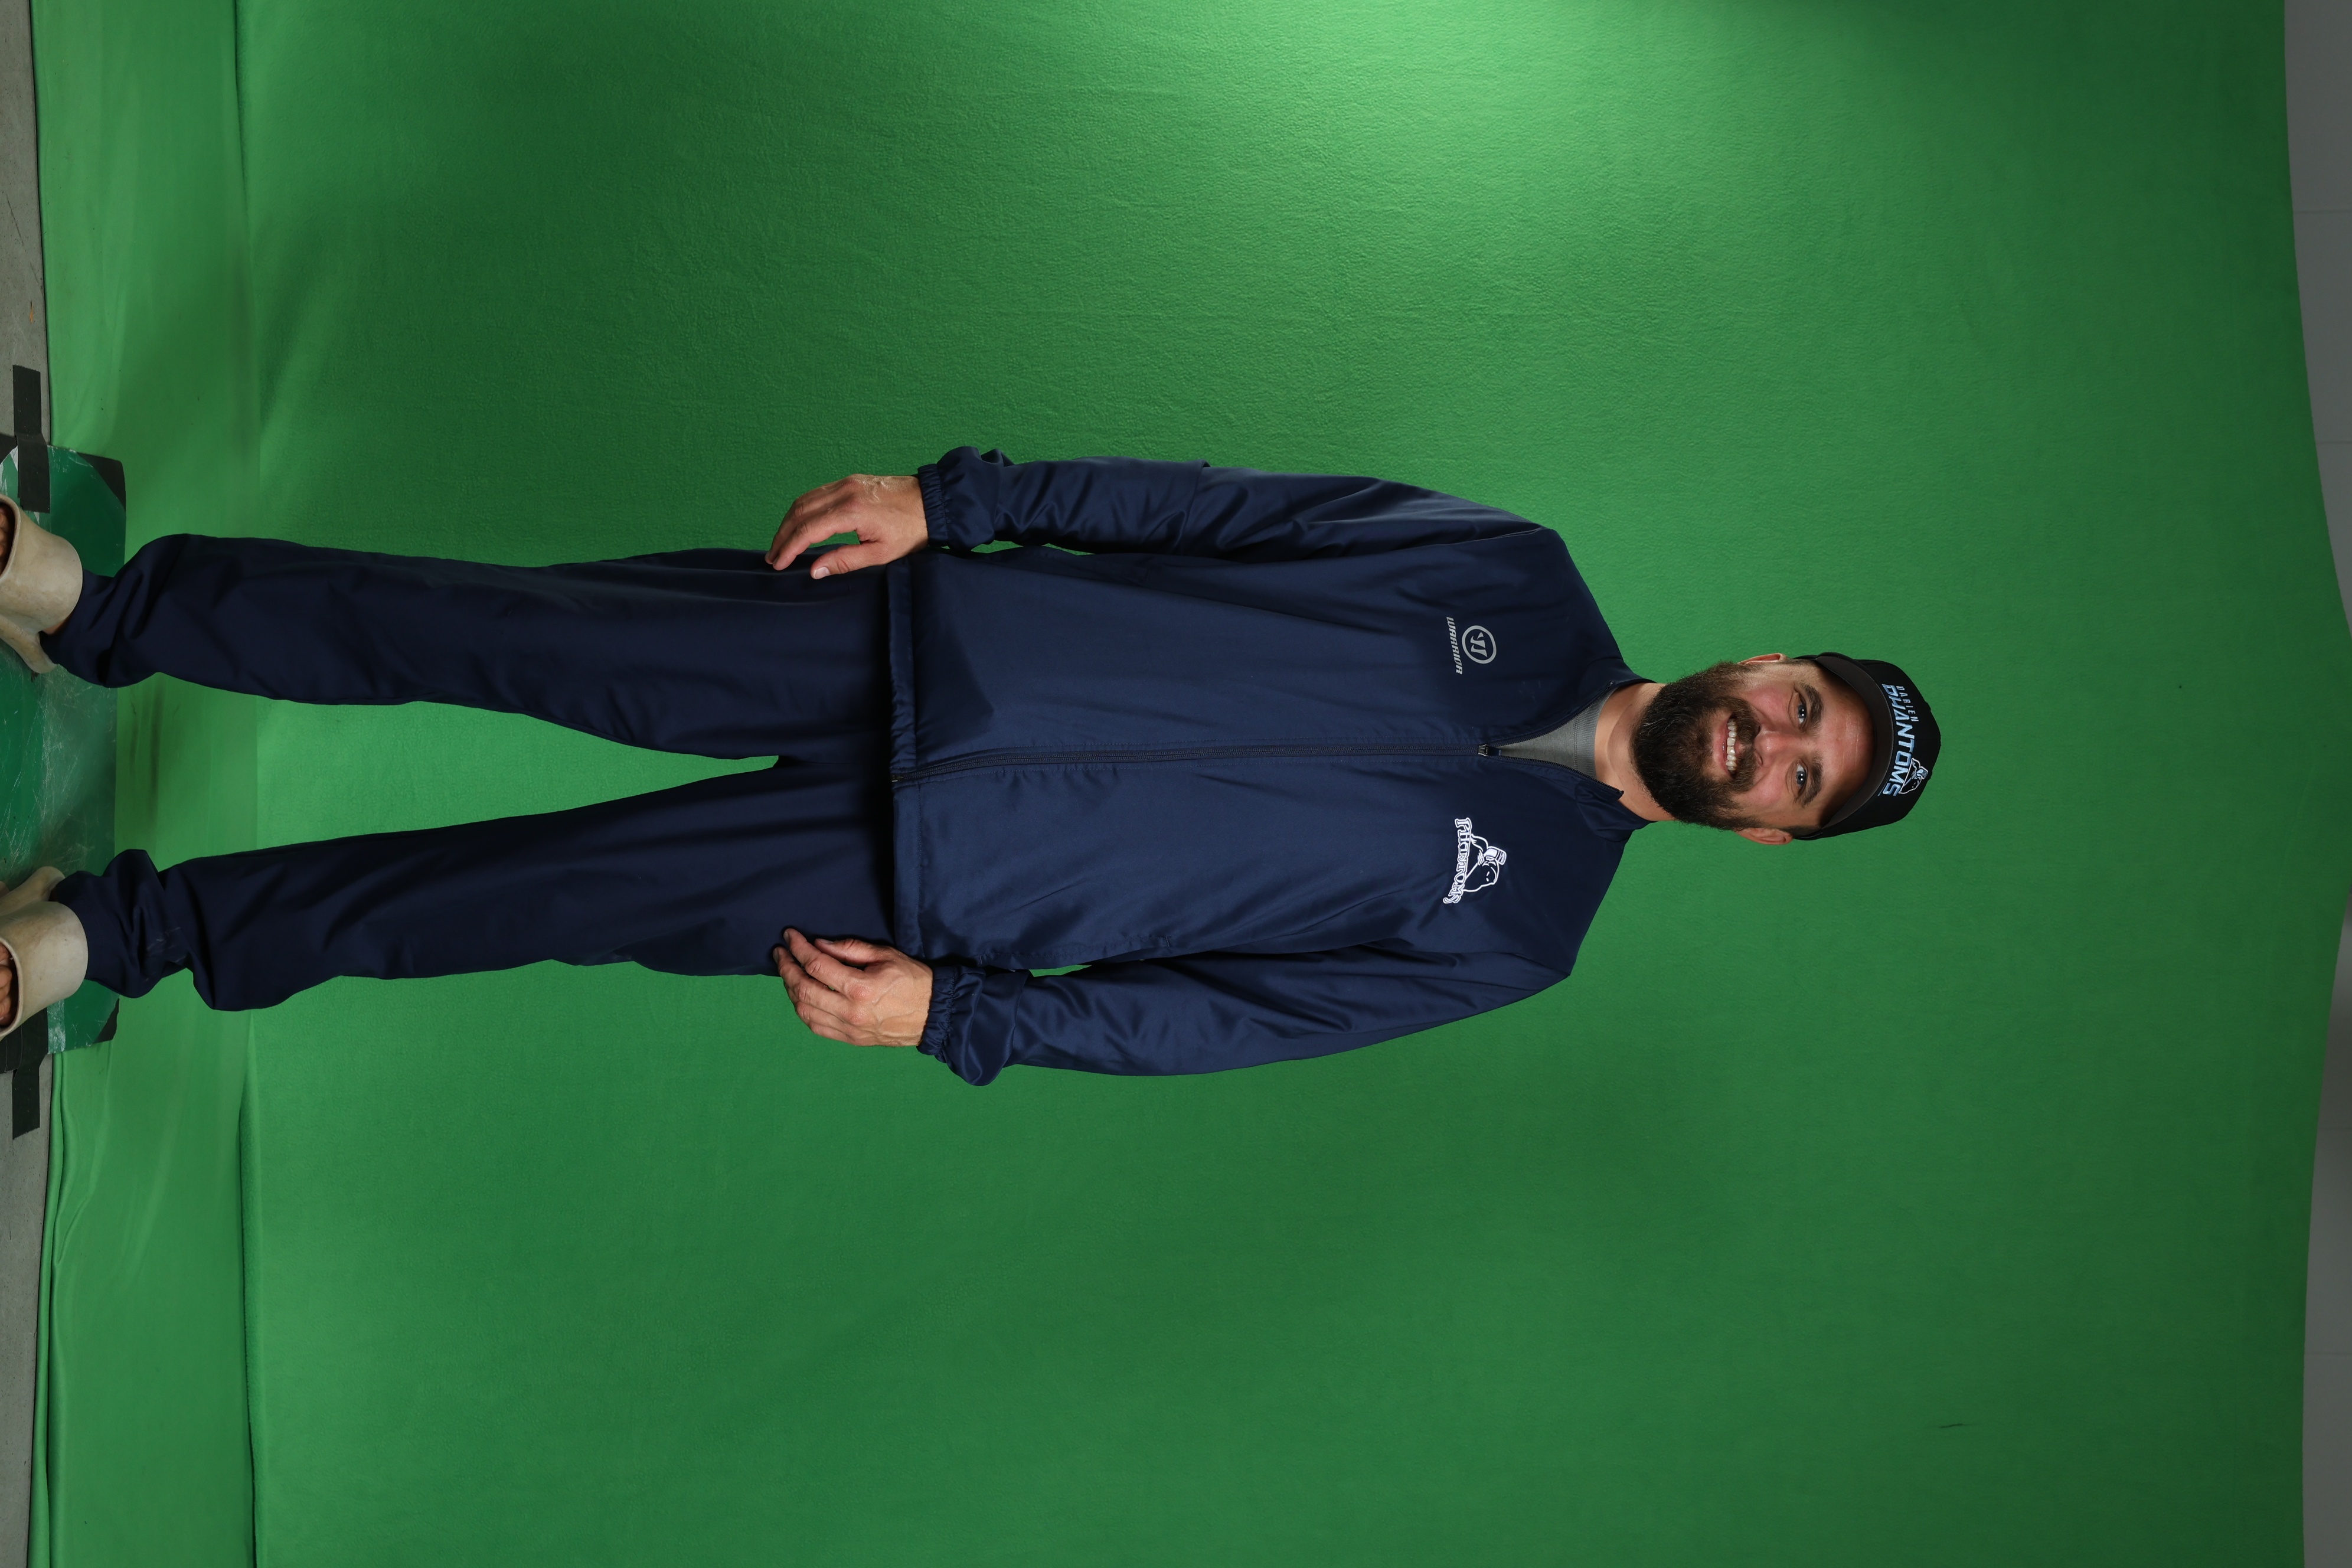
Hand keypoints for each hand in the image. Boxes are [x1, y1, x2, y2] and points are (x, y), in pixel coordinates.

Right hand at [766, 473, 928, 576]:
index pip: (807, 530)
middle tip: (772, 556)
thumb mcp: (882, 554)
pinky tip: (799, 523)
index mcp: (851, 511)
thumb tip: (814, 570)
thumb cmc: (912, 531)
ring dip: (789, 521)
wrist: (934, 502)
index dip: (789, 548)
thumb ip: (845, 561)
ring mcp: (847, 483)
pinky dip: (803, 509)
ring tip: (781, 542)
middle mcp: (844, 492)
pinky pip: (817, 493)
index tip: (777, 563)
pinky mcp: (851, 481)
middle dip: (782, 535)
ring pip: (805, 500)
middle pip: (800, 512)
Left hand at [774, 929, 932, 1046]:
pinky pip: (815, 1026)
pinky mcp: (850, 1039)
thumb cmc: (913, 980)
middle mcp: (850, 1011)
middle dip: (786, 968)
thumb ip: (850, 949)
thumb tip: (819, 945)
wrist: (933, 1015)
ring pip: (804, 1010)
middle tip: (780, 953)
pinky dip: (802, 1010)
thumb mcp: (886, 955)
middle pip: (803, 989)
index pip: (816, 965)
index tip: (789, 936)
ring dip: (790, 990)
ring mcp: (848, 1029)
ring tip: (788, 973)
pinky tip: (800, 996)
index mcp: (860, 988)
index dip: (798, 948)